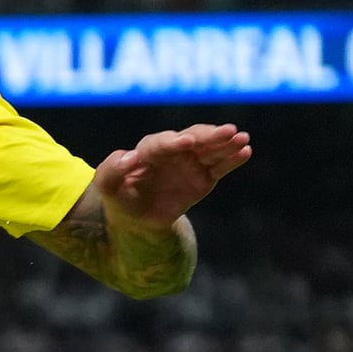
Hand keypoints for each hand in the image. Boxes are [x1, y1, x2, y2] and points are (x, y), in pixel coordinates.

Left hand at [97, 123, 252, 229]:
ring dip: (227, 143)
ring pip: (211, 149)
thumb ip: (110, 171)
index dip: (173, 142)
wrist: (138, 219)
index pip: (162, 144)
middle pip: (193, 139)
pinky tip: (245, 152)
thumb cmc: (120, 198)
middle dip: (209, 135)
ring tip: (242, 138)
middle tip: (228, 132)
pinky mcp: (205, 176)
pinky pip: (220, 167)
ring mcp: (191, 162)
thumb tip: (130, 157)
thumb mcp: (106, 187)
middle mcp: (173, 151)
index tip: (186, 143)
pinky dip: (233, 159)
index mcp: (148, 151)